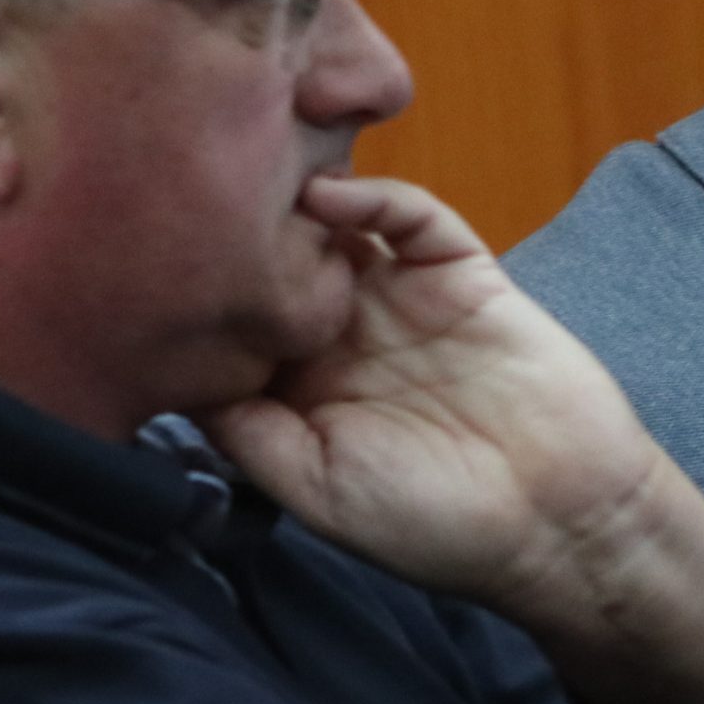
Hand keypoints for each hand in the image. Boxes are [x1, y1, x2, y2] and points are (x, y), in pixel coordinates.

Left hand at [204, 177, 703, 703]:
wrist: (560, 522)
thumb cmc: (438, 526)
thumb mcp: (317, 493)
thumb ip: (248, 433)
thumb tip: (178, 372)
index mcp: (300, 390)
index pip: (232, 322)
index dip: (192, 292)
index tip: (144, 264)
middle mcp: (344, 337)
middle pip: (276, 260)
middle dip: (234, 227)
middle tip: (184, 193)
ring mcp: (402, 300)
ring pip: (336, 226)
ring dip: (294, 200)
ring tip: (250, 176)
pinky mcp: (460, 272)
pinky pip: (411, 217)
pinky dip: (372, 195)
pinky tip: (329, 194)